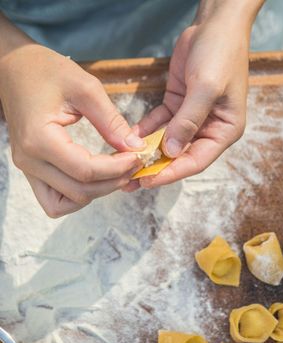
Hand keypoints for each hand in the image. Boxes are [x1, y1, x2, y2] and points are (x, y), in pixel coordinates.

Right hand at [0, 24, 144, 216]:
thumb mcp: (86, 88)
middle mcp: (29, 160)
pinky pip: (55, 200)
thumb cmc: (47, 71)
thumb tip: (135, 147)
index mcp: (39, 138)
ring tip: (116, 172)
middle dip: (113, 181)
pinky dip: (78, 196)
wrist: (15, 69)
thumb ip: (111, 122)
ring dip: (96, 192)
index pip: (85, 171)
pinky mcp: (32, 170)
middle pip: (79, 191)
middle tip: (133, 164)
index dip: (117, 168)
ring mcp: (28, 168)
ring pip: (67, 202)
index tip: (137, 157)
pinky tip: (95, 178)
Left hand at [134, 0, 262, 188]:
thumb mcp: (206, 88)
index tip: (148, 180)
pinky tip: (130, 137)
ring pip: (168, 141)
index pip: (196, 161)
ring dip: (149, 152)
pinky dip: (146, 130)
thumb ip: (188, 121)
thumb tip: (169, 151)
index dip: (172, 173)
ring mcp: (192, 118)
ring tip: (126, 164)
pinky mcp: (178, 105)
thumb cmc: (220, 55)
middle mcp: (209, 128)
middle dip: (157, 167)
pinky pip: (160, 123)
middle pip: (180, 155)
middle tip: (131, 179)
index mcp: (224, 131)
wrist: (215, 25)